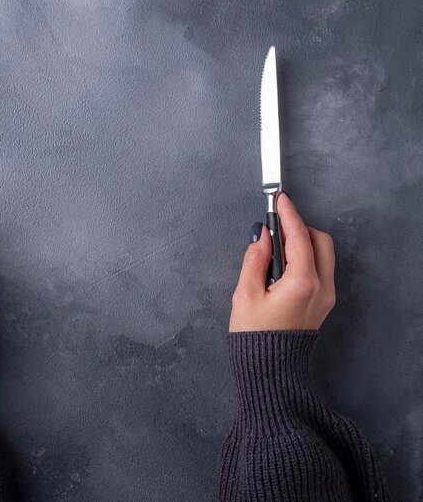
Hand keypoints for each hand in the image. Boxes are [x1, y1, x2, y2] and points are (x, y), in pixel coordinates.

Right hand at [229, 192, 334, 331]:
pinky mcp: (322, 303)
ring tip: (276, 243)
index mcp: (302, 283)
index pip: (299, 237)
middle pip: (320, 241)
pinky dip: (306, 256)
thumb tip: (261, 234)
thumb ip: (255, 259)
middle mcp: (321, 288)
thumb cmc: (255, 337)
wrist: (270, 370)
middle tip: (276, 223)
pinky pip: (320, 269)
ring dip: (303, 241)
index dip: (289, 214)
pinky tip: (283, 261)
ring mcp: (325, 296)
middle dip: (300, 226)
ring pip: (323, 254)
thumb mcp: (245, 294)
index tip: (280, 200)